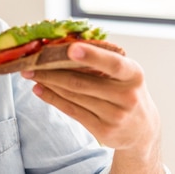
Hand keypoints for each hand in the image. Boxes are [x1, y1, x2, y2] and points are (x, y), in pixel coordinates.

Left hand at [21, 42, 162, 170]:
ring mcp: (116, 116)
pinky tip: (39, 90)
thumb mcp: (124, 73)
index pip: (113, 64)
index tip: (71, 48)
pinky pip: (71, 111)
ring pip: (73, 95)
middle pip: (81, 81)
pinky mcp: (103, 131)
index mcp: (133, 75)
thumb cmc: (126, 90)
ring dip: (48, 83)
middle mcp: (127, 96)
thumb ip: (102, 60)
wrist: (143, 129)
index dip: (92, 56)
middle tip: (31, 62)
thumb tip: (64, 44)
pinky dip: (52, 98)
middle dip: (52, 70)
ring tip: (31, 74)